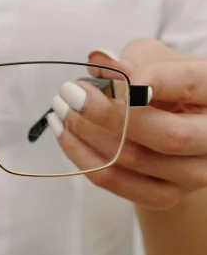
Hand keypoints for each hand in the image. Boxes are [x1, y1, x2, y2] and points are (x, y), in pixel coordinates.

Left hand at [48, 39, 206, 209]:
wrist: (177, 129)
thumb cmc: (167, 84)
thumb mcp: (158, 60)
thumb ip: (134, 59)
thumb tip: (100, 62)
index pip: (194, 84)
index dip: (155, 80)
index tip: (111, 74)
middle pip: (169, 136)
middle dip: (111, 114)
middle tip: (70, 93)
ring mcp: (192, 174)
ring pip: (136, 160)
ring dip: (88, 133)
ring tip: (60, 108)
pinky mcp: (165, 196)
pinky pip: (116, 181)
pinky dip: (83, 156)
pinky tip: (64, 133)